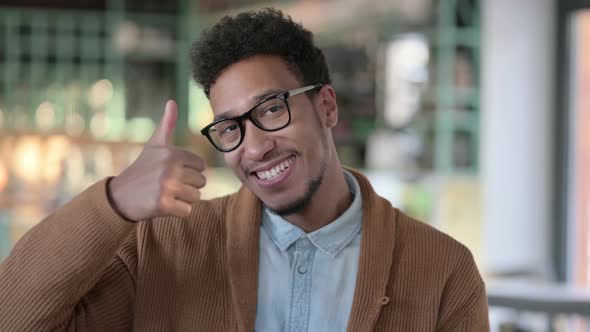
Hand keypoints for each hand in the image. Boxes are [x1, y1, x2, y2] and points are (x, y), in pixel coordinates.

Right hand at [108, 100, 206, 220]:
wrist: (119, 196)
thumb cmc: (142, 170)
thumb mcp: (154, 145)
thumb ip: (166, 125)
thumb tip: (172, 101)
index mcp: (171, 153)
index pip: (201, 166)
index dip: (189, 171)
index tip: (171, 172)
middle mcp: (169, 168)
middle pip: (201, 182)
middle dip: (187, 186)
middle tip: (167, 185)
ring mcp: (166, 187)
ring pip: (196, 197)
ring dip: (183, 199)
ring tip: (166, 194)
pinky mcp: (162, 205)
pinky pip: (187, 211)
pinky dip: (178, 211)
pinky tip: (164, 206)